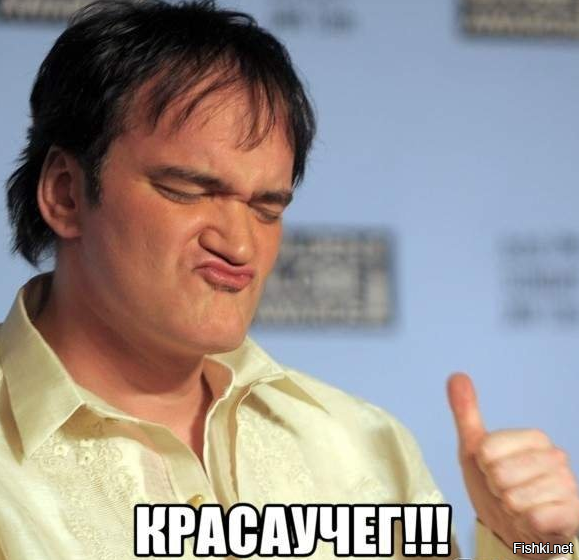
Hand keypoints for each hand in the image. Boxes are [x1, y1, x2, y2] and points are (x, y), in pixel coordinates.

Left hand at [448, 373, 578, 557]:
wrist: (514, 530)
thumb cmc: (495, 486)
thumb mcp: (474, 449)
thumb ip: (466, 412)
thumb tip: (456, 375)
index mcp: (535, 438)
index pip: (488, 449)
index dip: (484, 465)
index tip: (492, 471)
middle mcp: (557, 458)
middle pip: (500, 473)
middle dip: (496, 487)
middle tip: (505, 491)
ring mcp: (567, 486)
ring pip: (515, 497)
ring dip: (510, 507)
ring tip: (519, 506)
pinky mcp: (572, 515)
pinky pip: (534, 518)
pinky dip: (525, 524)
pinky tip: (533, 521)